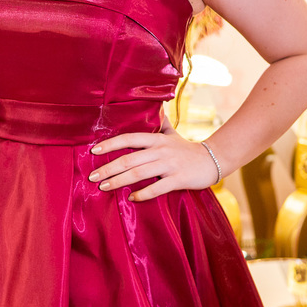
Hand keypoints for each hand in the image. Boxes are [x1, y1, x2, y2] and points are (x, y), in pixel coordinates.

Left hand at [89, 130, 219, 201]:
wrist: (213, 160)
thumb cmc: (187, 149)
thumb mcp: (172, 134)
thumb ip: (160, 123)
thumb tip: (153, 108)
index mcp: (156, 139)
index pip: (128, 138)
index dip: (110, 144)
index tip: (93, 150)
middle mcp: (161, 150)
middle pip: (129, 159)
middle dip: (108, 168)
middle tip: (92, 176)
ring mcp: (169, 165)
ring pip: (139, 174)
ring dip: (119, 181)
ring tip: (104, 187)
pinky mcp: (178, 179)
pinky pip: (157, 188)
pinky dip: (143, 194)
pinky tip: (131, 198)